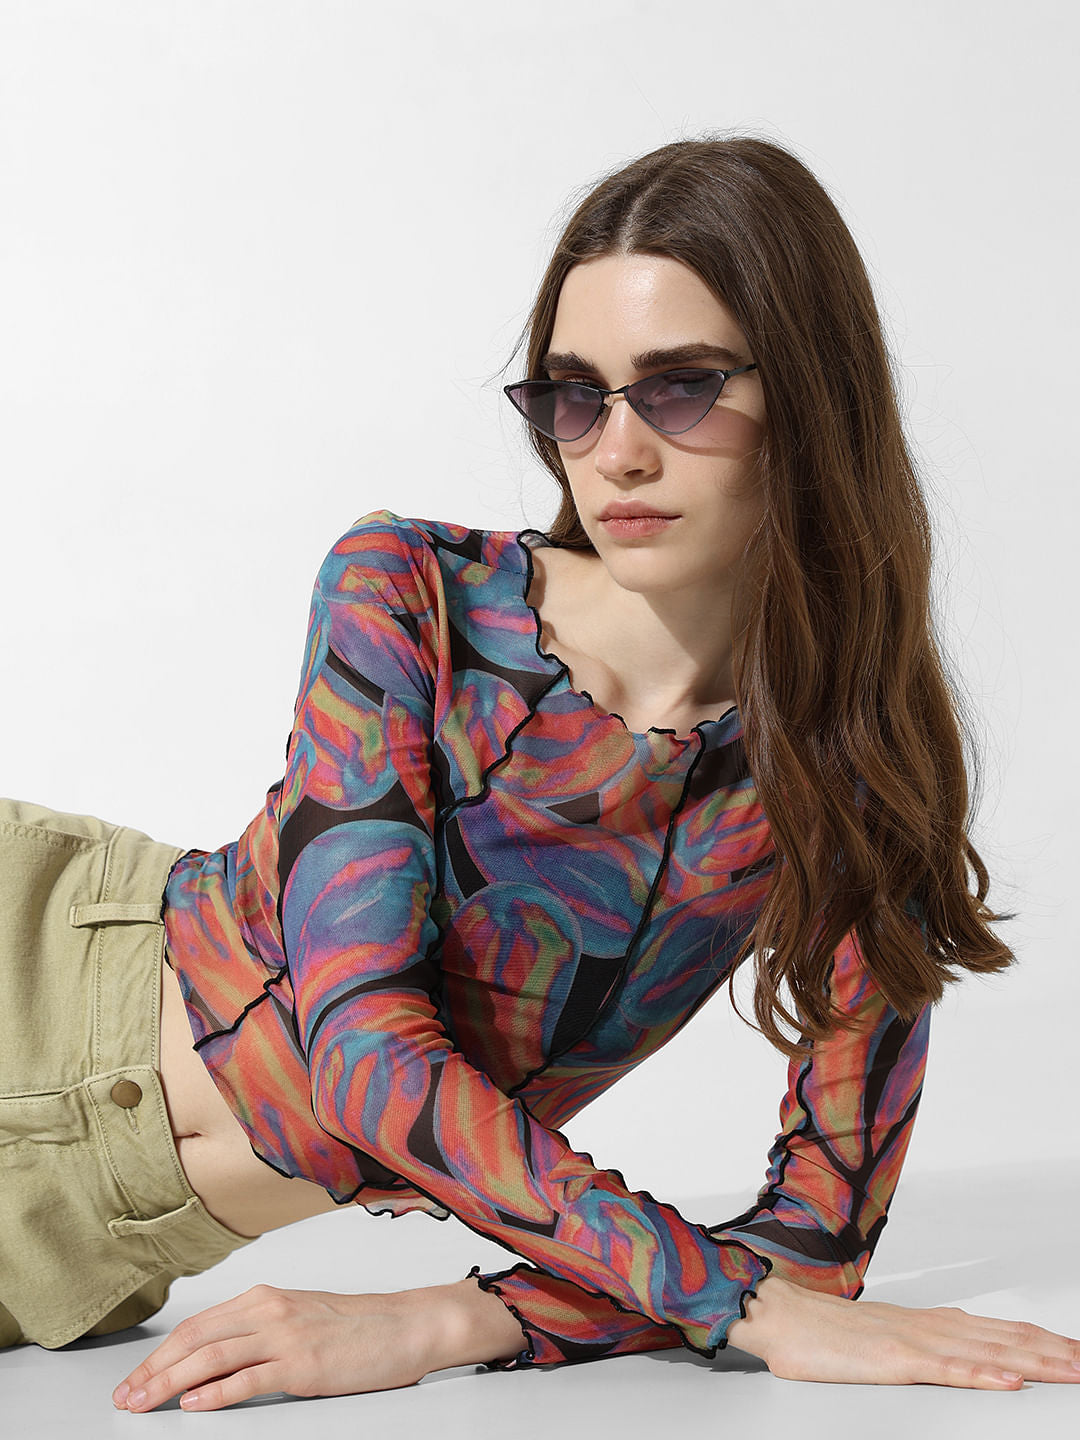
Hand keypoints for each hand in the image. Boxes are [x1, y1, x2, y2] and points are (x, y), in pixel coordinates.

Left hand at [111, 1283, 442, 1412]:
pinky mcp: (304, 1364)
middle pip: (196, 1339)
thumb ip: (258, 1332)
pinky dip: (217, 1393)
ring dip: (170, 1383)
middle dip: (154, 1370)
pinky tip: (194, 1406)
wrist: (407, 1325)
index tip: (136, 1379)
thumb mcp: (299, 1319)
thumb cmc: (357, 1327)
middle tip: (126, 1397)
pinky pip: (250, 1378)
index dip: (160, 1354)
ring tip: (144, 1404)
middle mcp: (270, 1310)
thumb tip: (214, 1361)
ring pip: (213, 1357)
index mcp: (265, 1298)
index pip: (198, 1326)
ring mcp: (286, 1336)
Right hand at [726, 1274, 1079, 1388]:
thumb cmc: (825, 1334)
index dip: (1045, 1342)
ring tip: (1074, 1370)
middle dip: (1056, 1352)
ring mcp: (916, 1342)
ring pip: (990, 1352)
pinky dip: (982, 1374)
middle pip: (1009, 1340)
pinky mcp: (896, 1360)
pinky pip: (947, 1370)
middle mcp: (933, 1327)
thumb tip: (957, 1359)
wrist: (780, 1315)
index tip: (1079, 1352)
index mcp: (933, 1324)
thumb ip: (924, 1350)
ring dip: (1038, 1362)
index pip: (1003, 1332)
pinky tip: (1009, 1380)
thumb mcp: (885, 1343)